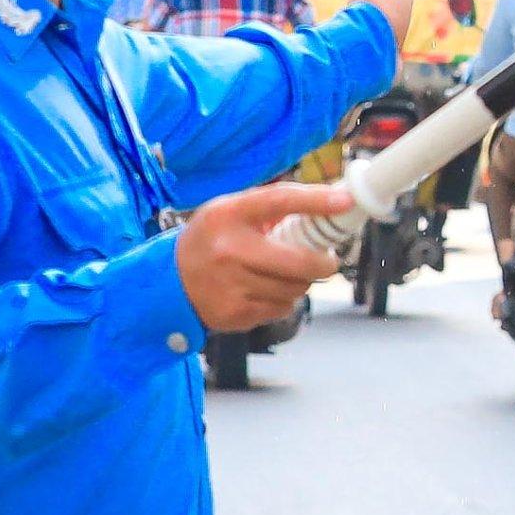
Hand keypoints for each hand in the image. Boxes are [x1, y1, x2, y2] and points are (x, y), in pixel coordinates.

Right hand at [178, 180, 346, 333]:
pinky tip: (266, 291)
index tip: (345, 200)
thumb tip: (326, 201)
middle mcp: (229, 250)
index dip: (316, 200)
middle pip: (299, 262)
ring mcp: (231, 285)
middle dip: (324, 264)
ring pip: (294, 289)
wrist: (168, 281)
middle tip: (328, 261)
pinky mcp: (234, 313)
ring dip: (300, 283)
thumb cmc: (211, 239)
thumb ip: (269, 207)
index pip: (279, 200)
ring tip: (285, 274)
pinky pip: (281, 309)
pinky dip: (283, 301)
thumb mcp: (229, 212)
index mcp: (228, 215)